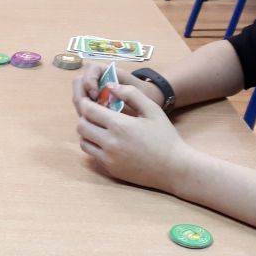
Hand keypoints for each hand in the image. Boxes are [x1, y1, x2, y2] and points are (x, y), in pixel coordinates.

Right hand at [71, 62, 165, 112]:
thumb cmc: (146, 95)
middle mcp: (97, 80)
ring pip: (78, 96)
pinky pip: (82, 108)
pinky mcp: (92, 105)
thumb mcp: (139, 92)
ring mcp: (93, 93)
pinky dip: (84, 115)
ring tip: (92, 119)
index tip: (96, 94)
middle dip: (81, 97)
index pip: (90, 69)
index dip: (89, 80)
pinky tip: (93, 124)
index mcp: (107, 72)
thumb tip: (109, 88)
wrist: (151, 106)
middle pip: (78, 83)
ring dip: (81, 107)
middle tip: (88, 110)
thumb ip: (126, 89)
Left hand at [74, 83, 192, 192]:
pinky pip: (92, 155)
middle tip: (95, 114)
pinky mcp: (110, 169)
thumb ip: (131, 94)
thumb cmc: (165, 137)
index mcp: (120, 125)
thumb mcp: (153, 109)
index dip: (86, 103)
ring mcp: (108, 158)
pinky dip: (95, 146)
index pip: (88, 110)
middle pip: (81, 126)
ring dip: (87, 132)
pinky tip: (107, 141)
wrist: (173, 168)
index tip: (91, 100)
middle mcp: (110, 143)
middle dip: (85, 117)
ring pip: (83, 141)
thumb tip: (111, 86)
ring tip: (100, 127)